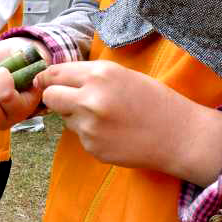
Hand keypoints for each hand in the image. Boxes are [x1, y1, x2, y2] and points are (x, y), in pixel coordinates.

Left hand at [34, 61, 221, 186]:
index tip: (43, 82)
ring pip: (65, 118)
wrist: (178, 135)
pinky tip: (114, 133)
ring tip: (106, 117)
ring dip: (76, 117)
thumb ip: (91, 77)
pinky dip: (91, 135)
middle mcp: (90, 99)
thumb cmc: (155, 101)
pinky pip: (80, 137)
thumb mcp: (123, 76)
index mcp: (99, 74)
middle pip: (50, 97)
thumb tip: (58, 80)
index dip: (46, 78)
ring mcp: (89, 126)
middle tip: (67, 100)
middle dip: (54, 98)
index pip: (55, 74)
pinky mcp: (92, 147)